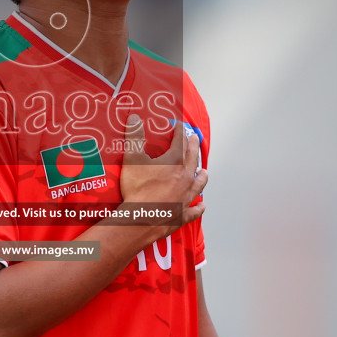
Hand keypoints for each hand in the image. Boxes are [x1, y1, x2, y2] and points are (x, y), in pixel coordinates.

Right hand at [118, 115, 207, 242]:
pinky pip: (194, 210)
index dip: (179, 132)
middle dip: (193, 148)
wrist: (141, 219)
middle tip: (195, 139)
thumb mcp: (132, 159)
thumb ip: (134, 137)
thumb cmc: (138, 189)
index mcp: (174, 163)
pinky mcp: (182, 214)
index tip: (179, 125)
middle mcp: (184, 178)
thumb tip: (135, 118)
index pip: (179, 142)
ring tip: (204, 171)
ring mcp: (185, 197)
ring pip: (198, 183)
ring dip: (202, 176)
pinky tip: (202, 206)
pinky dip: (199, 207)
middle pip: (192, 159)